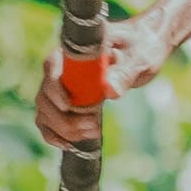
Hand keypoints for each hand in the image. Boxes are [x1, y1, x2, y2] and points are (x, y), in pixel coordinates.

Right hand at [33, 15, 168, 148]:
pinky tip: (70, 144)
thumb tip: (109, 90)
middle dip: (64, 117)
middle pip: (45, 96)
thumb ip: (124, 73)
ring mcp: (61, 86)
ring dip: (64, 128)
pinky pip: (49, 121)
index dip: (55, 89)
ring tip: (93, 133)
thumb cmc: (141, 47)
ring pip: (45, 111)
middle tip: (93, 126)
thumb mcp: (139, 58)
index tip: (68, 106)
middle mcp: (62, 67)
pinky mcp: (66, 101)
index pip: (51, 66)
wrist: (144, 49)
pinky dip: (55, 135)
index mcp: (75, 49)